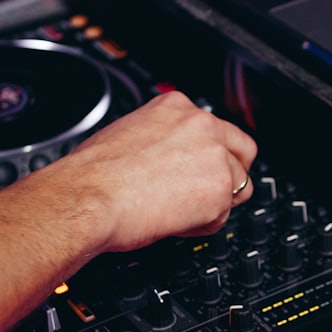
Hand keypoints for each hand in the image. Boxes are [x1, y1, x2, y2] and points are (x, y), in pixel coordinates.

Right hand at [57, 91, 257, 251]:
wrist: (89, 197)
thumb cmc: (94, 174)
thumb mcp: (128, 133)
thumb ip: (161, 139)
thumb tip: (166, 157)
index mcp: (176, 106)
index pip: (216, 127)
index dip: (212, 152)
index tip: (205, 167)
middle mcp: (201, 125)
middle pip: (242, 152)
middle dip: (229, 175)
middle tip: (207, 194)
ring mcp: (214, 157)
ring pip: (237, 186)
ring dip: (214, 203)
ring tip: (177, 212)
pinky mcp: (218, 191)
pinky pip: (222, 217)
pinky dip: (202, 225)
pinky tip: (173, 222)